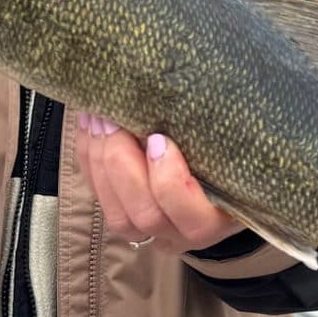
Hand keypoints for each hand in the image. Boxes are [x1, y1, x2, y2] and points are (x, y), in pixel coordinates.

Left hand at [73, 112, 243, 253]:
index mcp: (223, 215)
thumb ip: (211, 125)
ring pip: (119, 215)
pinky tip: (88, 126)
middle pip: (147, 215)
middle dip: (122, 165)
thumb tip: (187, 85)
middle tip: (114, 120)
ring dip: (100, 163)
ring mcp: (154, 231)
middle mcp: (187, 230)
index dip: (170, 183)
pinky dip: (89, 161)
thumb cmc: (229, 140)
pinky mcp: (126, 217)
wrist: (218, 154)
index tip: (158, 139)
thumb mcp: (228, 135)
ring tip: (98, 119)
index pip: (196, 220)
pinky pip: (100, 200)